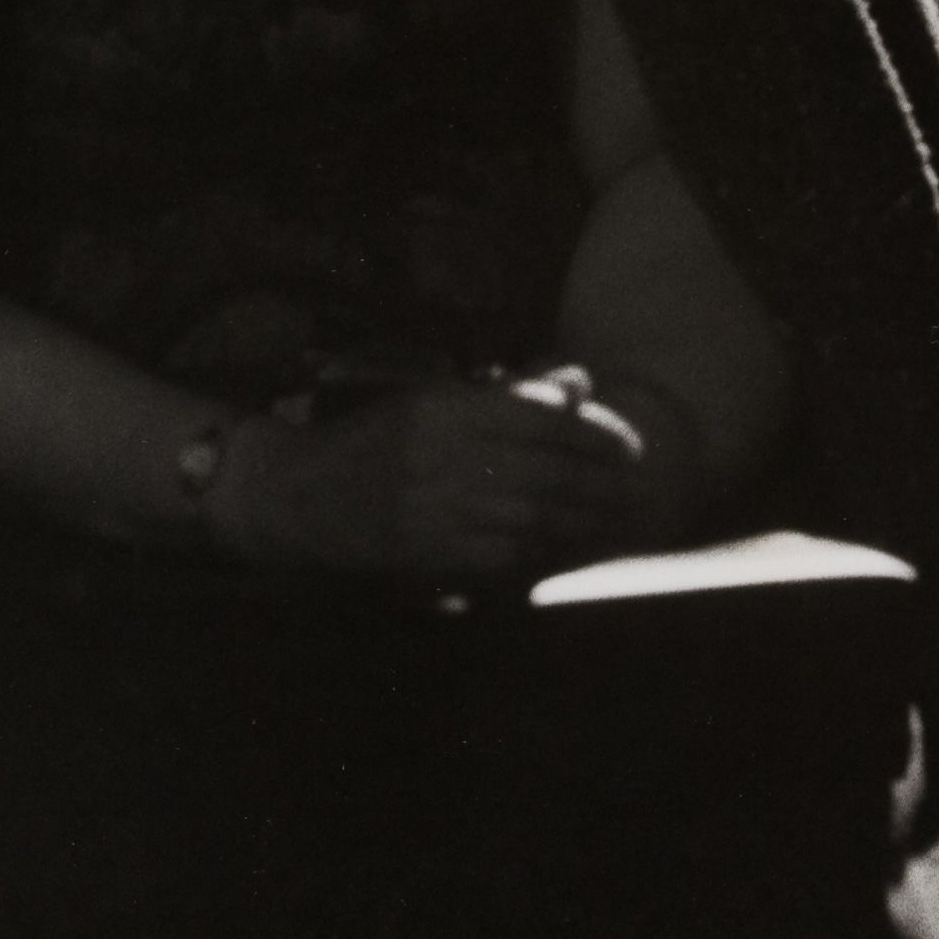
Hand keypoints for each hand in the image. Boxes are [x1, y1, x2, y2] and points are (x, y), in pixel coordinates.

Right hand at [208, 368, 652, 581]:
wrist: (300, 497)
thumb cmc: (377, 439)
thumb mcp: (437, 398)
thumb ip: (510, 392)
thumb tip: (580, 383)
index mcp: (447, 406)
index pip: (541, 419)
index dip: (596, 436)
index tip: (631, 447)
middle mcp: (442, 455)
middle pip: (545, 472)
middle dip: (602, 485)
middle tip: (638, 491)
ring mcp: (433, 507)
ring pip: (531, 518)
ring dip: (583, 523)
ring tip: (616, 521)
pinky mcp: (427, 552)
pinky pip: (501, 555)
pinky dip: (543, 552)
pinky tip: (567, 547)